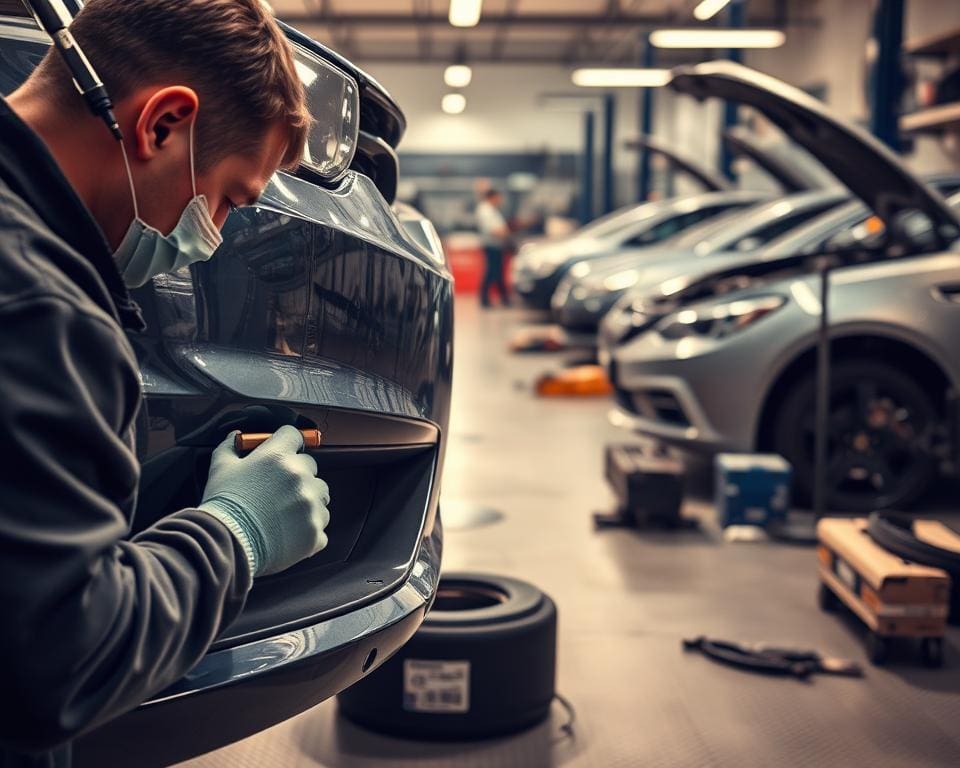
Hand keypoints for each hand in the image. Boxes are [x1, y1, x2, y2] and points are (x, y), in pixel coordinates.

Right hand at [198, 425, 330, 576]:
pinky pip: (320, 524)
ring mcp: (310, 504)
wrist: (227, 544)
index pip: (294, 435)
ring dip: (308, 501)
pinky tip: (288, 533)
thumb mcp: (220, 468)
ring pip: (320, 495)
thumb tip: (236, 436)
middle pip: (311, 466)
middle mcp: (300, 476)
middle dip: (298, 475)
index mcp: (278, 457)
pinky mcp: (315, 529)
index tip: (283, 452)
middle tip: (279, 491)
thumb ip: (230, 447)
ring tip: (284, 515)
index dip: (287, 443)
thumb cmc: (224, 506)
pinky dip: (308, 528)